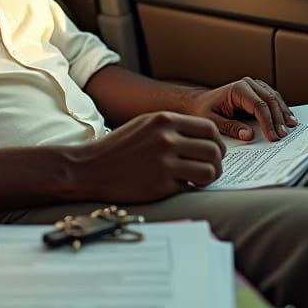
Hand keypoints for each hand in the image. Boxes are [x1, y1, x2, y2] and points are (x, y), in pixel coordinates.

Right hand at [68, 111, 226, 203]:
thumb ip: (173, 127)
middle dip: (218, 162)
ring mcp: (165, 163)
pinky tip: (178, 186)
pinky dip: (189, 188)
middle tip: (211, 169)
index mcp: (165, 120)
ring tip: (199, 180)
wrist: (90, 168)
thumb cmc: (118, 147)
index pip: (209, 128)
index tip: (215, 151)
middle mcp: (167, 139)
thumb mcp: (145, 124)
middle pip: (214, 150)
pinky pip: (190, 187)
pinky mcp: (161, 185)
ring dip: (209, 177)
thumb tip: (205, 138)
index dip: (218, 142)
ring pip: (209, 171)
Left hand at [183, 77, 296, 141]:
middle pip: (270, 100)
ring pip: (274, 97)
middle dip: (278, 119)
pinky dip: (280, 108)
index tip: (273, 136)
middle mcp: (247, 84)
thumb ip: (230, 128)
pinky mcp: (257, 90)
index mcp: (237, 89)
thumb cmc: (204, 110)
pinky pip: (272, 98)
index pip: (259, 106)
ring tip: (289, 127)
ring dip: (283, 113)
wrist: (199, 101)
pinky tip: (286, 118)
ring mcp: (254, 85)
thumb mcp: (212, 121)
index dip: (268, 122)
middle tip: (283, 135)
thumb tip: (248, 135)